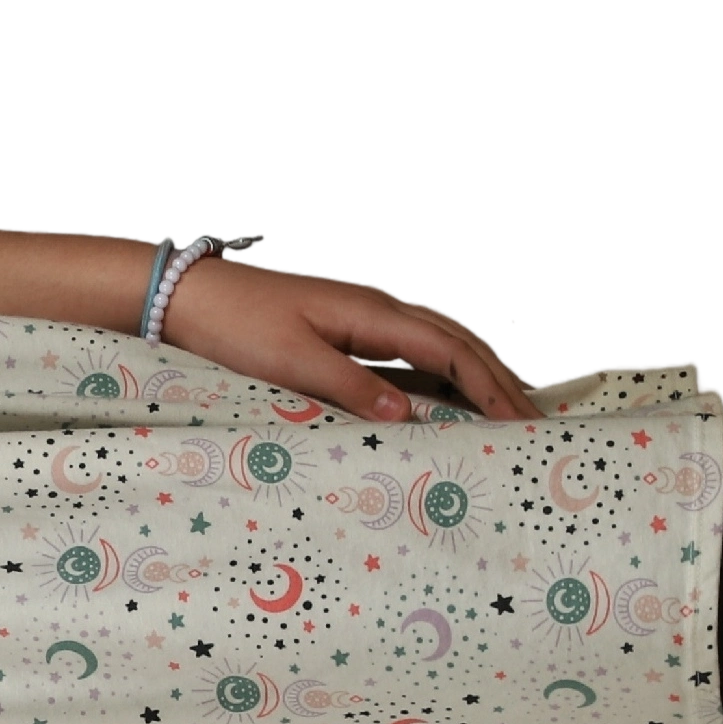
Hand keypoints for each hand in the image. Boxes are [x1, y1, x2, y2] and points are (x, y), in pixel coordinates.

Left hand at [157, 256, 544, 426]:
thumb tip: (408, 413)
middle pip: (458, 344)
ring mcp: (365, 315)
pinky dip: (444, 371)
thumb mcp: (291, 362)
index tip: (520, 423)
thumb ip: (349, 387)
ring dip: (478, 375)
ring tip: (507, 412)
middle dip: (499, 383)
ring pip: (441, 343)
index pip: (450, 352)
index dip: (490, 388)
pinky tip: (450, 394)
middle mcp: (378, 308)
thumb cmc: (234, 326)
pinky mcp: (348, 327)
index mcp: (371, 314)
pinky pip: (412, 349)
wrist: (190, 296)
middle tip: (532, 427)